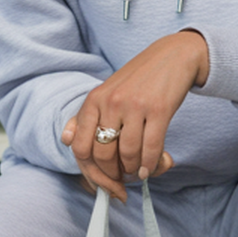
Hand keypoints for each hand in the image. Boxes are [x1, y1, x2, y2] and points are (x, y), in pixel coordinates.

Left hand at [61, 30, 209, 200]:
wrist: (172, 56)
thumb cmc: (137, 80)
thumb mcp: (105, 92)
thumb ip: (85, 117)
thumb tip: (65, 140)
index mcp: (94, 99)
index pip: (80, 146)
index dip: (90, 170)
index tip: (101, 178)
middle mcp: (111, 102)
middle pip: (103, 155)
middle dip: (112, 175)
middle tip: (121, 179)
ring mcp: (135, 105)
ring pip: (128, 154)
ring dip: (133, 170)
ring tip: (137, 171)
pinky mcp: (159, 109)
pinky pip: (151, 148)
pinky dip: (150, 164)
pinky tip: (151, 168)